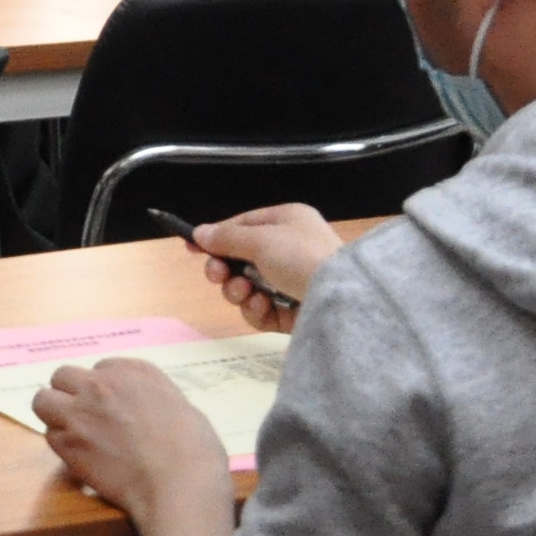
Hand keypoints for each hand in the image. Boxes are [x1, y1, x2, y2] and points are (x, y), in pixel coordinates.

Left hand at [35, 357, 237, 535]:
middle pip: (64, 376)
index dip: (104, 390)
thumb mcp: (181, 408)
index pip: (101, 368)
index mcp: (133, 370)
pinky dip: (62, 446)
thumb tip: (145, 411)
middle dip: (71, 394)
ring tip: (72, 434)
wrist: (181, 482)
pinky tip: (80, 459)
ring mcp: (80, 410)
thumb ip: (153, 400)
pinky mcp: (68, 441)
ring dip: (54, 415)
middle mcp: (101, 383)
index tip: (112, 408)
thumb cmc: (194, 451)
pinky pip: (50, 435)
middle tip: (85, 418)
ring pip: (43, 400)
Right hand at [186, 204, 340, 332]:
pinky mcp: (294, 312)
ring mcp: (293, 283)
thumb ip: (226, 237)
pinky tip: (261, 307)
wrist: (342, 298)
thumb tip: (199, 232)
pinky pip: (263, 310)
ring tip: (245, 293)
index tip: (192, 248)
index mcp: (288, 223)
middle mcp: (291, 250)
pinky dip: (256, 309)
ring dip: (239, 291)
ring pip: (248, 287)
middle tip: (218, 276)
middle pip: (242, 260)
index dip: (218, 237)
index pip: (244, 226)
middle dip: (225, 269)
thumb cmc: (302, 257)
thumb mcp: (260, 240)